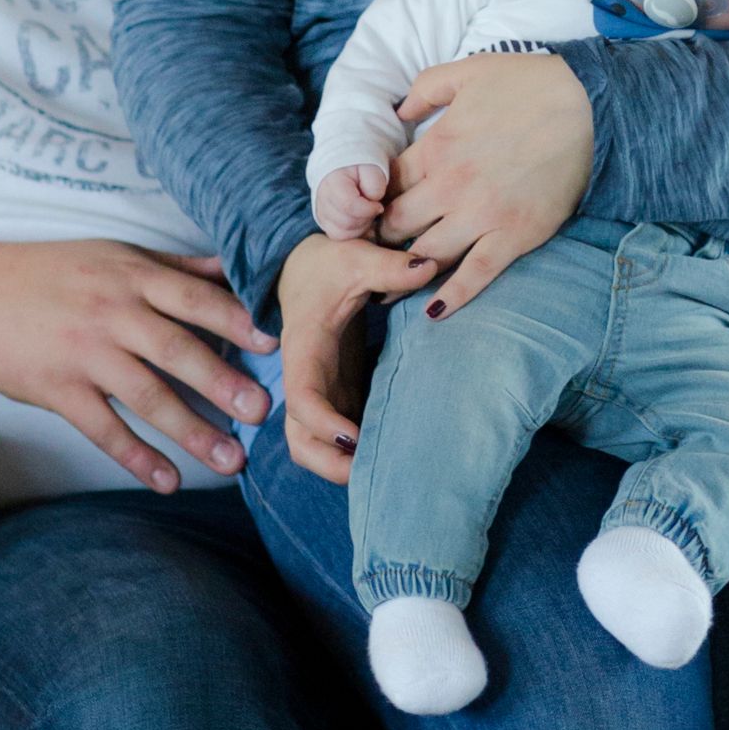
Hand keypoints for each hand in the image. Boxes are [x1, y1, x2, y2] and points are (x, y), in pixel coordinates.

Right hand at [0, 241, 275, 489]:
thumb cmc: (52, 272)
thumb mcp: (115, 256)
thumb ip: (176, 266)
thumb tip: (235, 268)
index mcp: (133, 276)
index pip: (195, 298)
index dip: (236, 321)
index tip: (274, 345)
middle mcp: (112, 313)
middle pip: (177, 349)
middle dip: (223, 382)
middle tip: (263, 412)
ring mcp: (84, 353)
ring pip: (146, 395)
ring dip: (191, 431)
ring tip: (231, 460)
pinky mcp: (57, 388)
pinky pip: (104, 428)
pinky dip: (137, 457)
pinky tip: (168, 480)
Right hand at [277, 227, 436, 478]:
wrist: (303, 269)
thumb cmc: (326, 264)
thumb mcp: (354, 257)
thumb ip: (388, 267)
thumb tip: (428, 268)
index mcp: (304, 351)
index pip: (302, 399)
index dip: (323, 424)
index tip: (354, 436)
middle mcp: (305, 380)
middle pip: (300, 440)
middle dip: (329, 464)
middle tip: (374, 472)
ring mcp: (319, 392)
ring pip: (315, 445)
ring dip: (343, 464)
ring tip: (390, 466)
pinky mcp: (335, 394)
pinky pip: (339, 435)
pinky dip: (358, 450)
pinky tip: (394, 450)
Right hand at [313, 158, 390, 242]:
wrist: (346, 166)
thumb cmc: (362, 167)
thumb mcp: (373, 167)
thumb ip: (375, 184)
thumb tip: (373, 202)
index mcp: (332, 181)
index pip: (349, 206)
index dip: (369, 209)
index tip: (379, 204)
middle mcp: (321, 198)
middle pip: (346, 223)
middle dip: (366, 219)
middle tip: (373, 208)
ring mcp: (320, 212)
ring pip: (341, 234)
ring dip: (360, 227)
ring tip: (367, 213)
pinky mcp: (324, 222)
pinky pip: (339, 236)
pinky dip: (353, 233)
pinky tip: (361, 220)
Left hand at [377, 52, 593, 313]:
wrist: (590, 105)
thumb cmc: (530, 84)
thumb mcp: (468, 70)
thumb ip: (426, 88)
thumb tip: (399, 112)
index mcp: (436, 147)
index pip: (386, 185)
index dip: (374, 200)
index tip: (373, 211)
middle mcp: (451, 186)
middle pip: (398, 225)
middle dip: (383, 239)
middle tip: (379, 250)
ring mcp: (482, 215)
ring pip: (426, 256)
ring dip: (404, 273)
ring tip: (392, 286)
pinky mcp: (514, 236)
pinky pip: (474, 276)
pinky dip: (451, 298)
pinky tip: (434, 312)